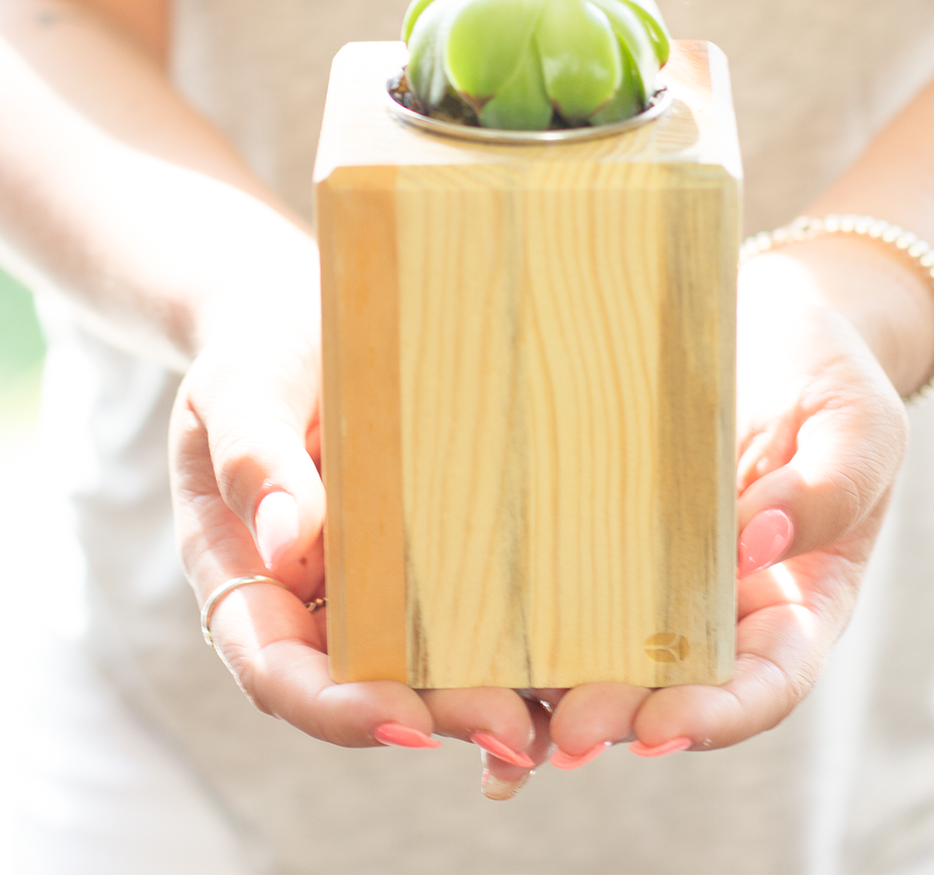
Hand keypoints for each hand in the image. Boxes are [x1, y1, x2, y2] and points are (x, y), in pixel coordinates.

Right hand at [168, 274, 549, 770]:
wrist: (307, 316)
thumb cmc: (262, 349)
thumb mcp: (241, 387)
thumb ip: (251, 456)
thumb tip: (286, 544)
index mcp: (249, 577)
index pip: (281, 669)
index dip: (336, 708)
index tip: (403, 723)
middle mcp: (316, 598)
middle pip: (368, 686)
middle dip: (440, 718)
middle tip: (514, 730)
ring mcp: (380, 582)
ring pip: (429, 664)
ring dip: (492, 696)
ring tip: (565, 715)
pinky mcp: (438, 551)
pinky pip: (474, 604)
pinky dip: (519, 641)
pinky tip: (579, 653)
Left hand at [541, 245, 911, 768]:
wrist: (770, 323)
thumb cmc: (828, 376)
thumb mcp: (858, 425)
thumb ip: (831, 489)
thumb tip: (759, 543)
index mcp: (797, 600)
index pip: (766, 682)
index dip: (717, 718)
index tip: (660, 731)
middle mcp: (722, 604)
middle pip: (675, 685)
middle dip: (620, 717)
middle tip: (564, 733)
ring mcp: (657, 570)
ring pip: (610, 646)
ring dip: (560, 684)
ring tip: (508, 708)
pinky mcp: (603, 527)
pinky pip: (567, 575)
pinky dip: (527, 615)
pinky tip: (474, 635)